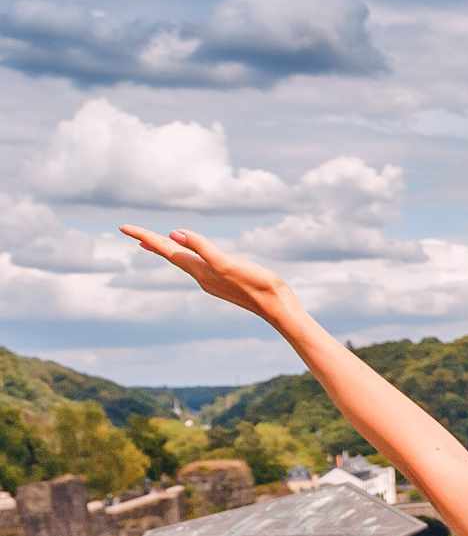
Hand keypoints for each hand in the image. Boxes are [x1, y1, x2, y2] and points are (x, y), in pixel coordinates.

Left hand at [119, 226, 301, 325]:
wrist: (277, 307)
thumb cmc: (256, 284)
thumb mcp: (227, 262)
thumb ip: (202, 248)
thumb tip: (174, 234)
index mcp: (200, 269)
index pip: (166, 249)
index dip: (145, 236)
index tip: (123, 227)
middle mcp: (202, 275)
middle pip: (171, 255)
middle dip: (152, 243)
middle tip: (133, 233)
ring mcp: (212, 280)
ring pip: (183, 261)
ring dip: (168, 250)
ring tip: (155, 243)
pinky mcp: (225, 281)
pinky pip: (197, 264)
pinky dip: (186, 256)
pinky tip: (191, 256)